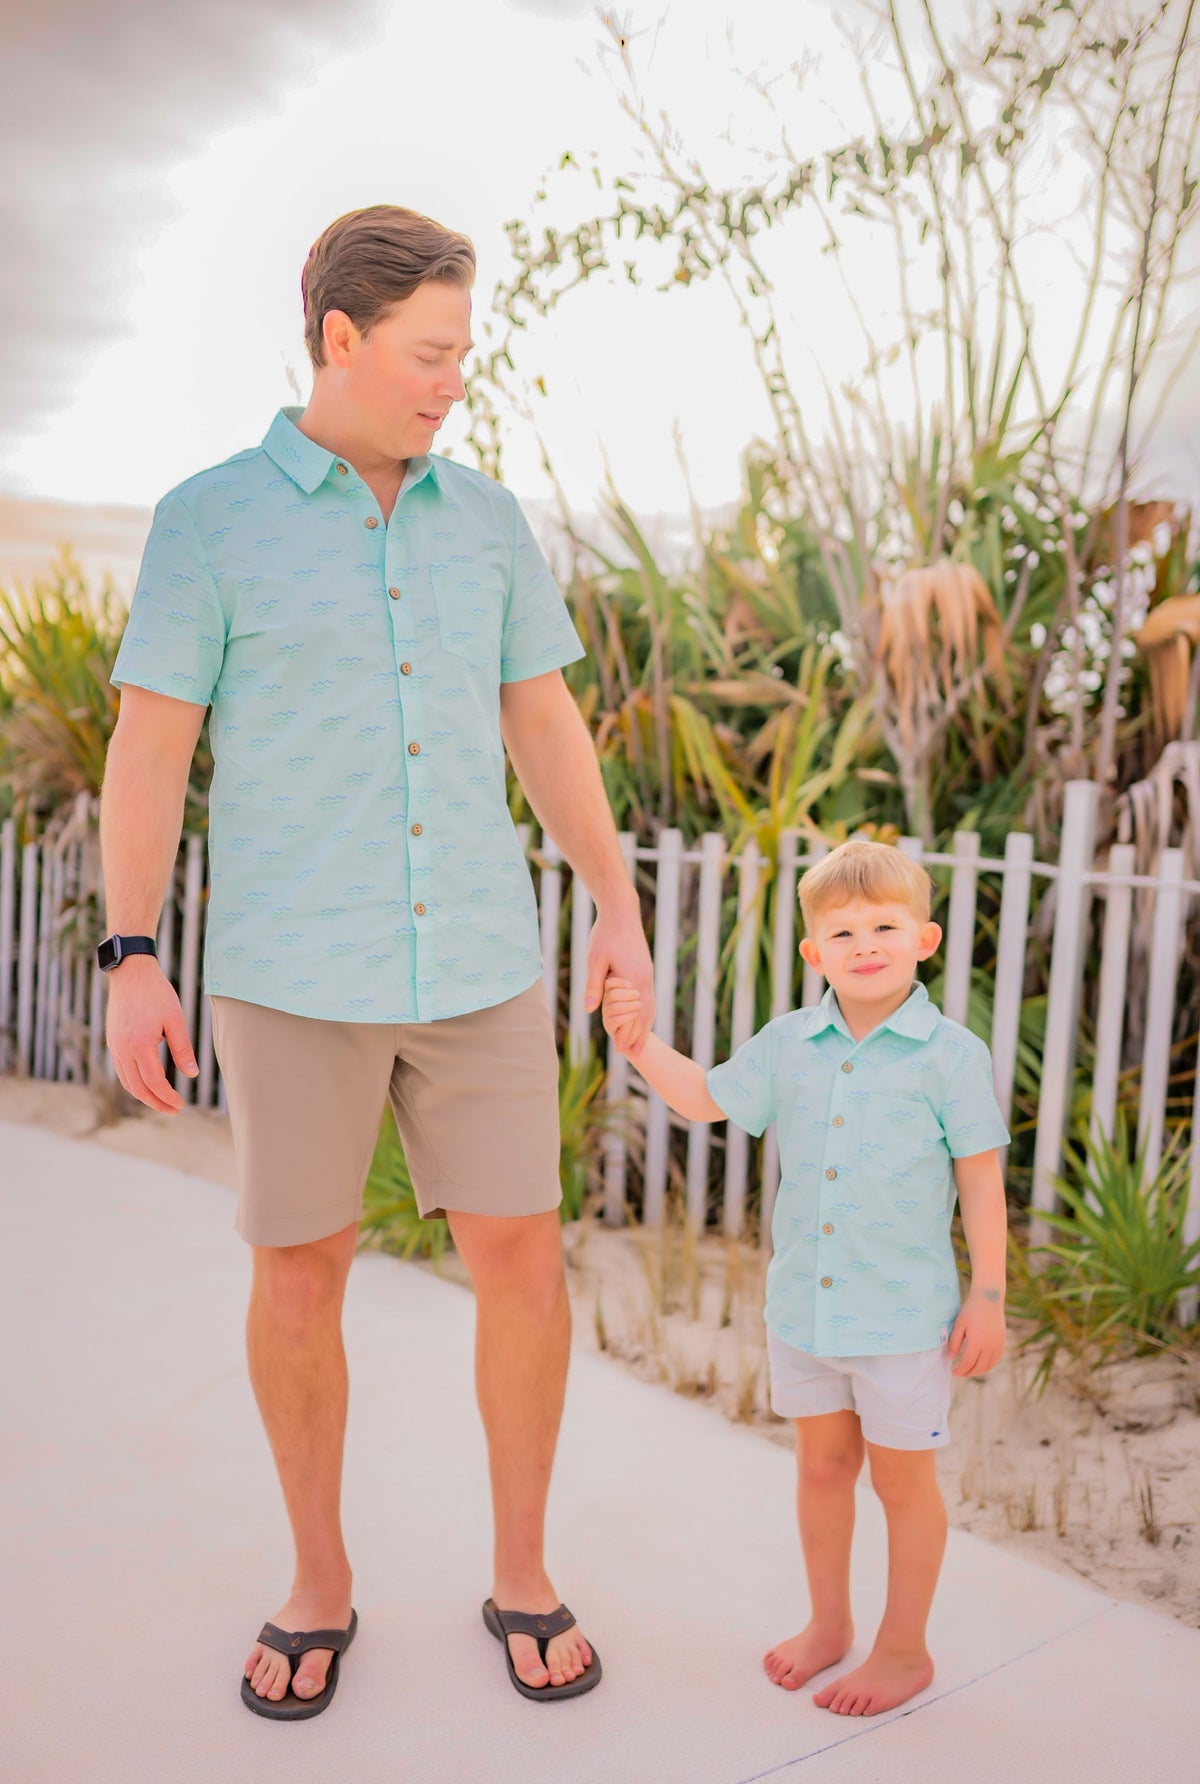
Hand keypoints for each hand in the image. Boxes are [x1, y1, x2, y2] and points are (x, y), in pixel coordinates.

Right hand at [105, 956, 198, 1114]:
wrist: (131, 973)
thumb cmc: (157, 993)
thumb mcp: (176, 1020)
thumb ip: (183, 1049)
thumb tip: (192, 1074)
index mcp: (139, 1045)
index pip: (153, 1081)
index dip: (167, 1096)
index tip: (181, 1105)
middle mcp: (122, 1049)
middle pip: (137, 1088)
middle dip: (156, 1102)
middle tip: (174, 1110)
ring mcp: (114, 1046)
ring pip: (127, 1082)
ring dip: (144, 1095)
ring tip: (162, 1101)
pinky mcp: (113, 1042)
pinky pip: (122, 1071)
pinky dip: (135, 1082)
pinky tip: (149, 1084)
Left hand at [584, 895, 654, 1049]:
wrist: (621, 912)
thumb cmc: (605, 934)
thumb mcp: (594, 960)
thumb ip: (593, 986)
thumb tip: (589, 1010)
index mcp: (634, 980)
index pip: (635, 1015)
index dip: (630, 1034)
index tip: (624, 1051)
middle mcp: (645, 979)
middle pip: (647, 1014)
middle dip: (641, 1035)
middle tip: (635, 1055)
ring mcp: (647, 974)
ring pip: (650, 1006)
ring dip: (645, 1024)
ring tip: (640, 1041)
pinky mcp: (645, 969)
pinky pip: (648, 996)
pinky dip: (646, 1011)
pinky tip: (640, 1016)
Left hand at [947, 1289, 1006, 1377]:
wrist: (988, 1299)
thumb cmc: (971, 1310)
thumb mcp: (959, 1325)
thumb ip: (954, 1342)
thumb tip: (951, 1357)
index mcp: (976, 1342)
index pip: (967, 1363)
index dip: (959, 1370)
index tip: (953, 1371)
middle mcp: (989, 1346)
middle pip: (978, 1367)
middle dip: (968, 1373)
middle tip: (959, 1373)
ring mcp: (997, 1345)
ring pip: (989, 1366)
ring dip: (978, 1371)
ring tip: (969, 1371)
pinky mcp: (1002, 1342)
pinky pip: (996, 1359)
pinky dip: (989, 1366)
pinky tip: (982, 1365)